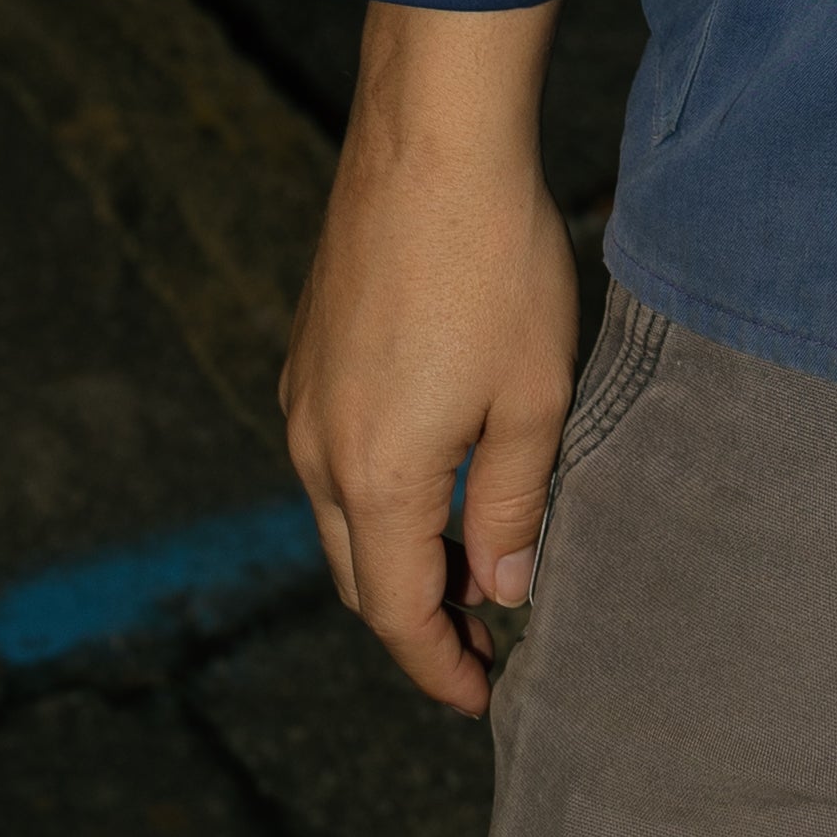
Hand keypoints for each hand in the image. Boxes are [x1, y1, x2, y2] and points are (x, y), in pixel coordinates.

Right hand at [279, 0, 575, 718]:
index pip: (396, 613)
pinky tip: (439, 472)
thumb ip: (516, 505)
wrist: (430, 141)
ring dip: (398, 553)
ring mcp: (303, 400)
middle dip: (417, 620)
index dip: (439, 665)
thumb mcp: (534, 395)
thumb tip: (502, 590)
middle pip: (360, 575)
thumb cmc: (496, 264)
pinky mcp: (307, 356)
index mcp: (376, 477)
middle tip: (488, 638)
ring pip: (342, 516)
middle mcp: (318, 451)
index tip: (484, 695)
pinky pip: (333, 457)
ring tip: (475, 560)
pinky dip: (380, 493)